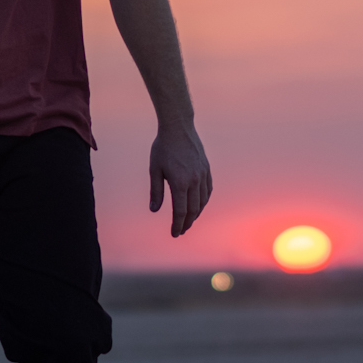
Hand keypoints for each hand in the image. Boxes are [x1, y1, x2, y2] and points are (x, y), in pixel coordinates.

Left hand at [149, 122, 211, 236]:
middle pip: (193, 210)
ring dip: (196, 214)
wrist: (178, 128)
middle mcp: (194, 181)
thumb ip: (156, 191)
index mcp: (180, 182)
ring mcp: (203, 175)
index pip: (180, 211)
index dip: (177, 225)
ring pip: (202, 201)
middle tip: (181, 231)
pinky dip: (203, 201)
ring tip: (188, 221)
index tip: (175, 234)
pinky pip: (208, 190)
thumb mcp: (155, 170)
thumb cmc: (162, 148)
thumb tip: (154, 210)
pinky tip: (198, 205)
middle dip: (187, 223)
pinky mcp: (206, 169)